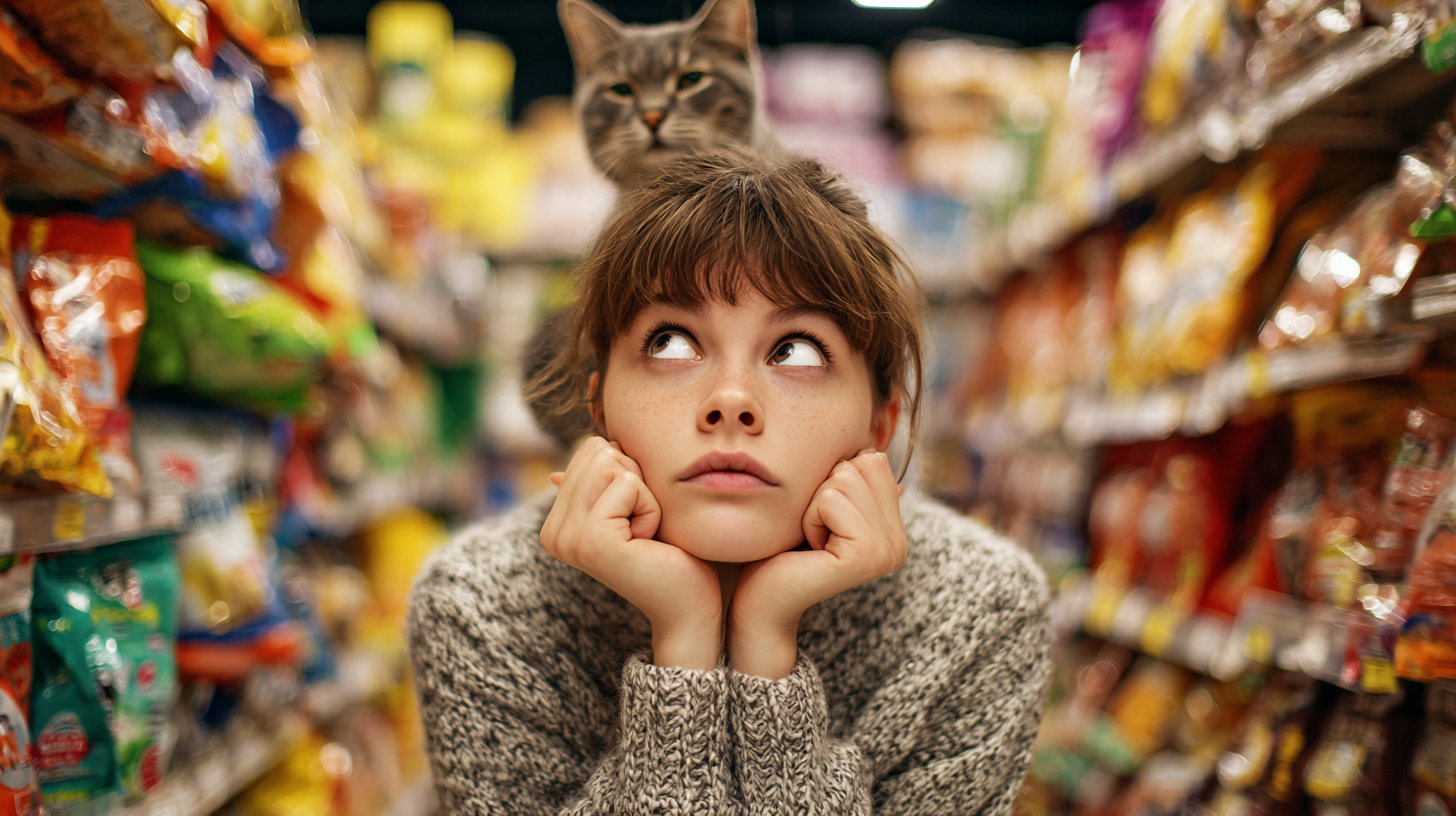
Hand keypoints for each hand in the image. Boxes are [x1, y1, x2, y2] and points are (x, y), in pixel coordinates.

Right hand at [540, 437, 722, 669]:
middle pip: (599, 452)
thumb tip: (554, 474)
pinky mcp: (592, 541)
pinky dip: (651, 508)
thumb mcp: (629, 509)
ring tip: (644, 535)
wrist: (689, 606)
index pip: (592, 450)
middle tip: (642, 527)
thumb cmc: (669, 554)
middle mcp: (552, 532)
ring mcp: (568, 538)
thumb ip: (595, 488)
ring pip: (611, 464)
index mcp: (555, 524)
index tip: (634, 519)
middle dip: (635, 482)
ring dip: (644, 495)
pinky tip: (647, 542)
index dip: (628, 476)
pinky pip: (628, 485)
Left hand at [728, 451, 906, 678]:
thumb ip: (854, 483)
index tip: (823, 520)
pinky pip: (831, 500)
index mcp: (894, 530)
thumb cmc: (783, 549)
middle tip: (815, 530)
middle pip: (862, 464)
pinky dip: (809, 517)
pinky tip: (810, 549)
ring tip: (812, 539)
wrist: (761, 600)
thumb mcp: (821, 505)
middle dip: (824, 489)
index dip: (834, 480)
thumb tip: (877, 450)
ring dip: (814, 504)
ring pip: (846, 478)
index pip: (874, 459)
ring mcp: (887, 551)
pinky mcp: (864, 556)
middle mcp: (899, 543)